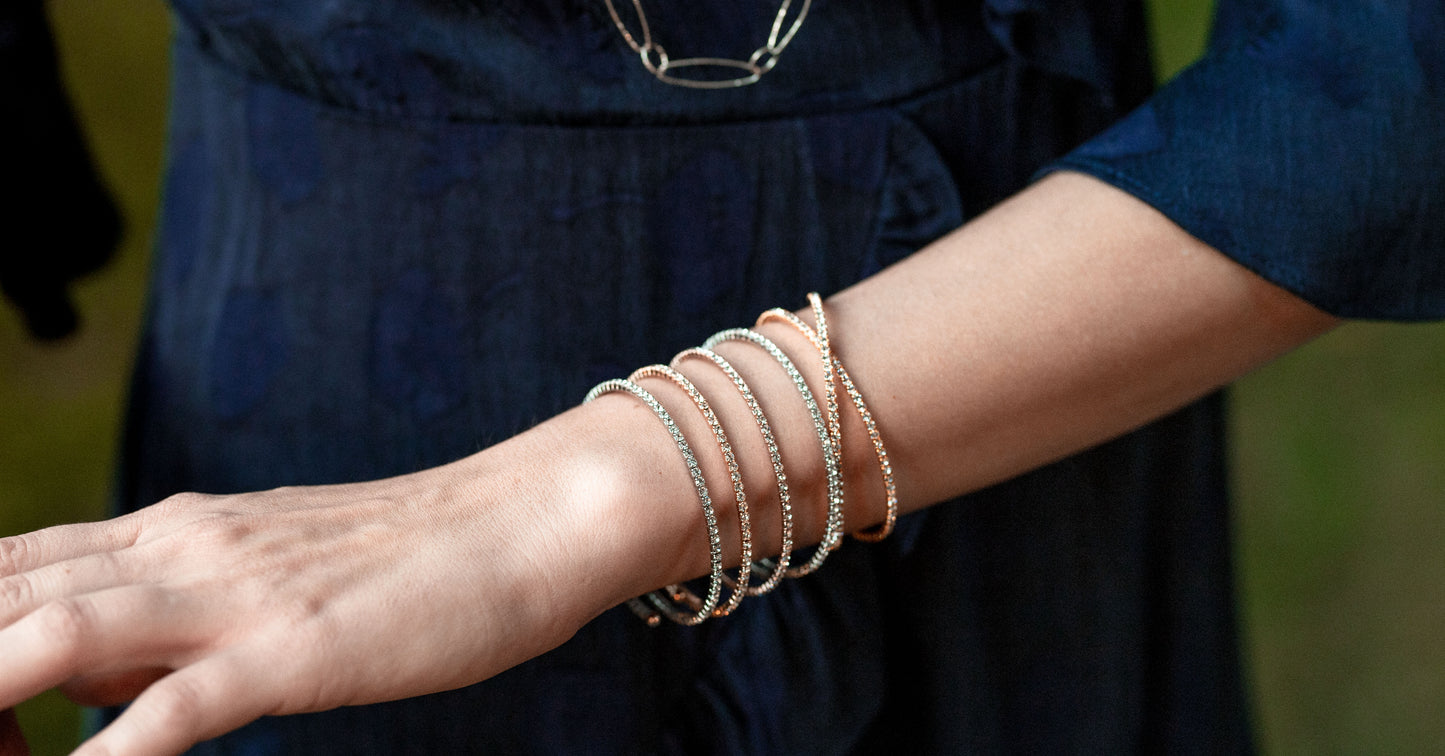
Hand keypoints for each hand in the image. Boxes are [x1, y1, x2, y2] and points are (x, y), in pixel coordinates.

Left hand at [0, 402, 678, 755]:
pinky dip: (114, 751)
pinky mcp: (294, 647)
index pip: (12, 565)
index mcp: (176, 530)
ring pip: (60, 632)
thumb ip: (174, 608)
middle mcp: (185, 549)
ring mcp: (236, 595)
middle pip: (9, 592)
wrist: (522, 519)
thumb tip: (91, 673)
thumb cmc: (410, 554)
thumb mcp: (269, 564)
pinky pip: (178, 706)